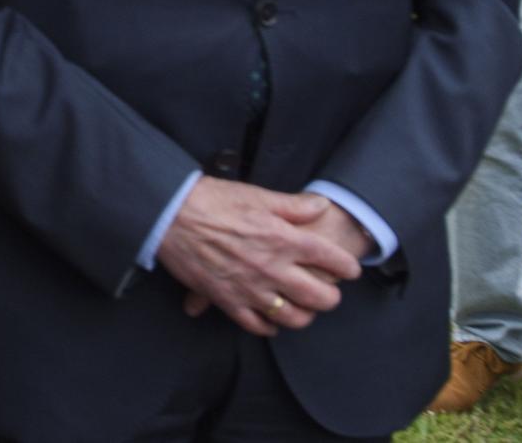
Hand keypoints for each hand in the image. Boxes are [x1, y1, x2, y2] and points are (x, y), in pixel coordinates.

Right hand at [158, 178, 361, 336]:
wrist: (170, 215)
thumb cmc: (211, 200)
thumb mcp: (257, 195)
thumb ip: (293, 205)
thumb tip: (320, 205)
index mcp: (284, 239)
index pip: (331, 260)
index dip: (347, 266)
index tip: (350, 269)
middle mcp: (273, 268)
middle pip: (320, 297)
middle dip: (331, 297)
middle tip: (329, 291)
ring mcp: (251, 288)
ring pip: (294, 318)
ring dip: (304, 315)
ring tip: (303, 308)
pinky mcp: (228, 301)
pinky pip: (257, 325)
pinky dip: (269, 327)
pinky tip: (271, 320)